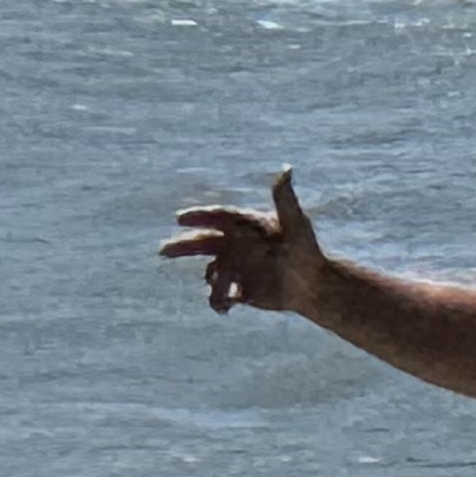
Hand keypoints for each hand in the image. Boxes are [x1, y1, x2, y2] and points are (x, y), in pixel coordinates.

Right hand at [164, 169, 330, 316]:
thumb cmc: (307, 250)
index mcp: (245, 224)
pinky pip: (219, 294)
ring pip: (211, 273)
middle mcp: (236, 243)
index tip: (180, 218)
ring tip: (223, 298)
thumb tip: (287, 168)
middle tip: (163, 251)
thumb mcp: (296, 224)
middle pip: (202, 241)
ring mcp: (235, 266)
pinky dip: (218, 300)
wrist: (312, 285)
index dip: (199, 216)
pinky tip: (226, 308)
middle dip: (182, 246)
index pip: (218, 216)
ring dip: (212, 284)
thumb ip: (285, 199)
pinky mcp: (238, 288)